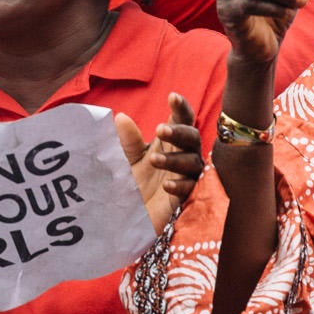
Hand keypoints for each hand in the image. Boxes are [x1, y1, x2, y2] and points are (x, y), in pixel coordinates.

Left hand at [117, 93, 202, 233]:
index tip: (172, 96)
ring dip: (174, 159)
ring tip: (154, 160)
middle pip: (192, 137)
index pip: (181, 119)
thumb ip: (127, 141)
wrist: (128, 217)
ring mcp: (185, 176)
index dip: (180, 107)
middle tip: (160, 130)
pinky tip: (166, 184)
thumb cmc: (131, 183)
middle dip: (179, 132)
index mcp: (168, 141)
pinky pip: (190, 188)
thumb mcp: (126, 160)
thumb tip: (121, 117)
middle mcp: (181, 155)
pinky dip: (179, 184)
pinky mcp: (185, 198)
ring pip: (193, 162)